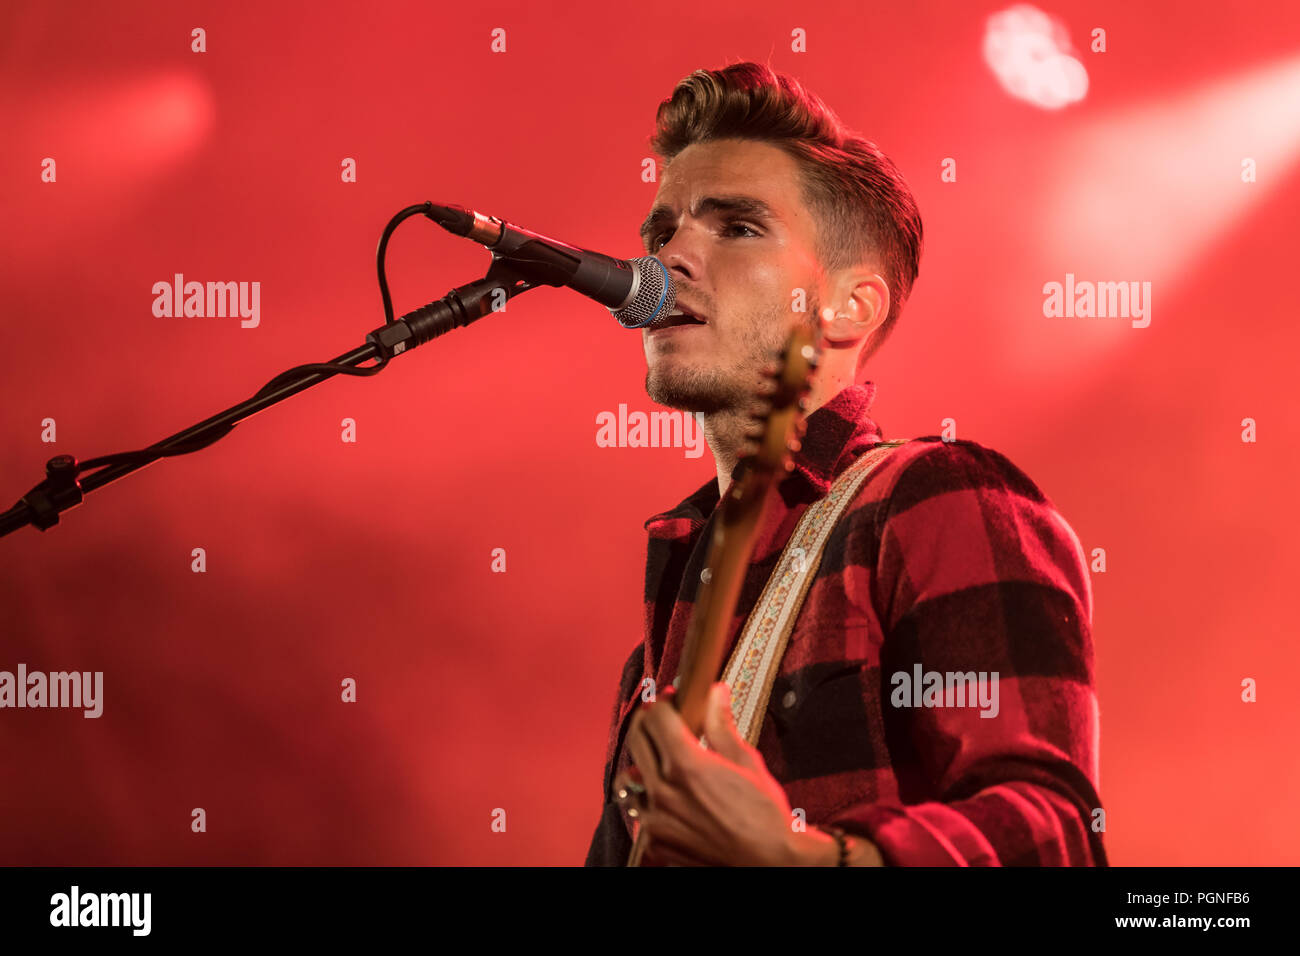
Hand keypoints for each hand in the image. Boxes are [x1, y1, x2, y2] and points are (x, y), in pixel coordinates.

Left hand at [614, 682, 801, 865]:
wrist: (769, 862)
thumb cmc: (765, 817)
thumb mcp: (746, 763)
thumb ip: (721, 726)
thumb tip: (715, 694)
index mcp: (686, 766)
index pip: (655, 717)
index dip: (664, 702)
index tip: (671, 700)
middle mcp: (663, 792)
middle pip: (636, 740)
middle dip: (649, 724)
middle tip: (665, 723)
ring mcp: (655, 820)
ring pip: (630, 776)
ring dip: (643, 764)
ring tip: (664, 764)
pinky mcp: (655, 843)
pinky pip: (639, 812)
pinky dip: (650, 801)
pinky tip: (670, 798)